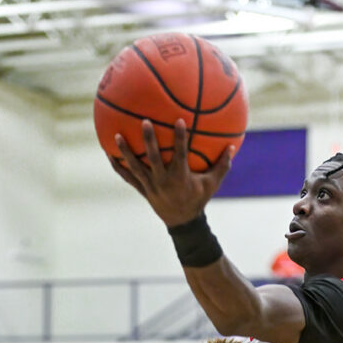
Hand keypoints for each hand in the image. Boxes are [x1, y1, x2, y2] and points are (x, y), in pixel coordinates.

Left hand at [110, 119, 233, 226]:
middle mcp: (163, 181)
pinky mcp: (142, 190)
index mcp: (180, 177)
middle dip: (149, 140)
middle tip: (144, 121)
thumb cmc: (198, 200)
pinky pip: (128, 177)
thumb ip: (222, 166)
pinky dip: (118, 167)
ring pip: (136, 167)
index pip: (180, 154)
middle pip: (154, 158)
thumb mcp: (212, 185)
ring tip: (117, 135)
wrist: (183, 223)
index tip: (179, 120)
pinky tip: (109, 154)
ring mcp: (150, 186)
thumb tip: (233, 146)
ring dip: (126, 152)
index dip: (179, 138)